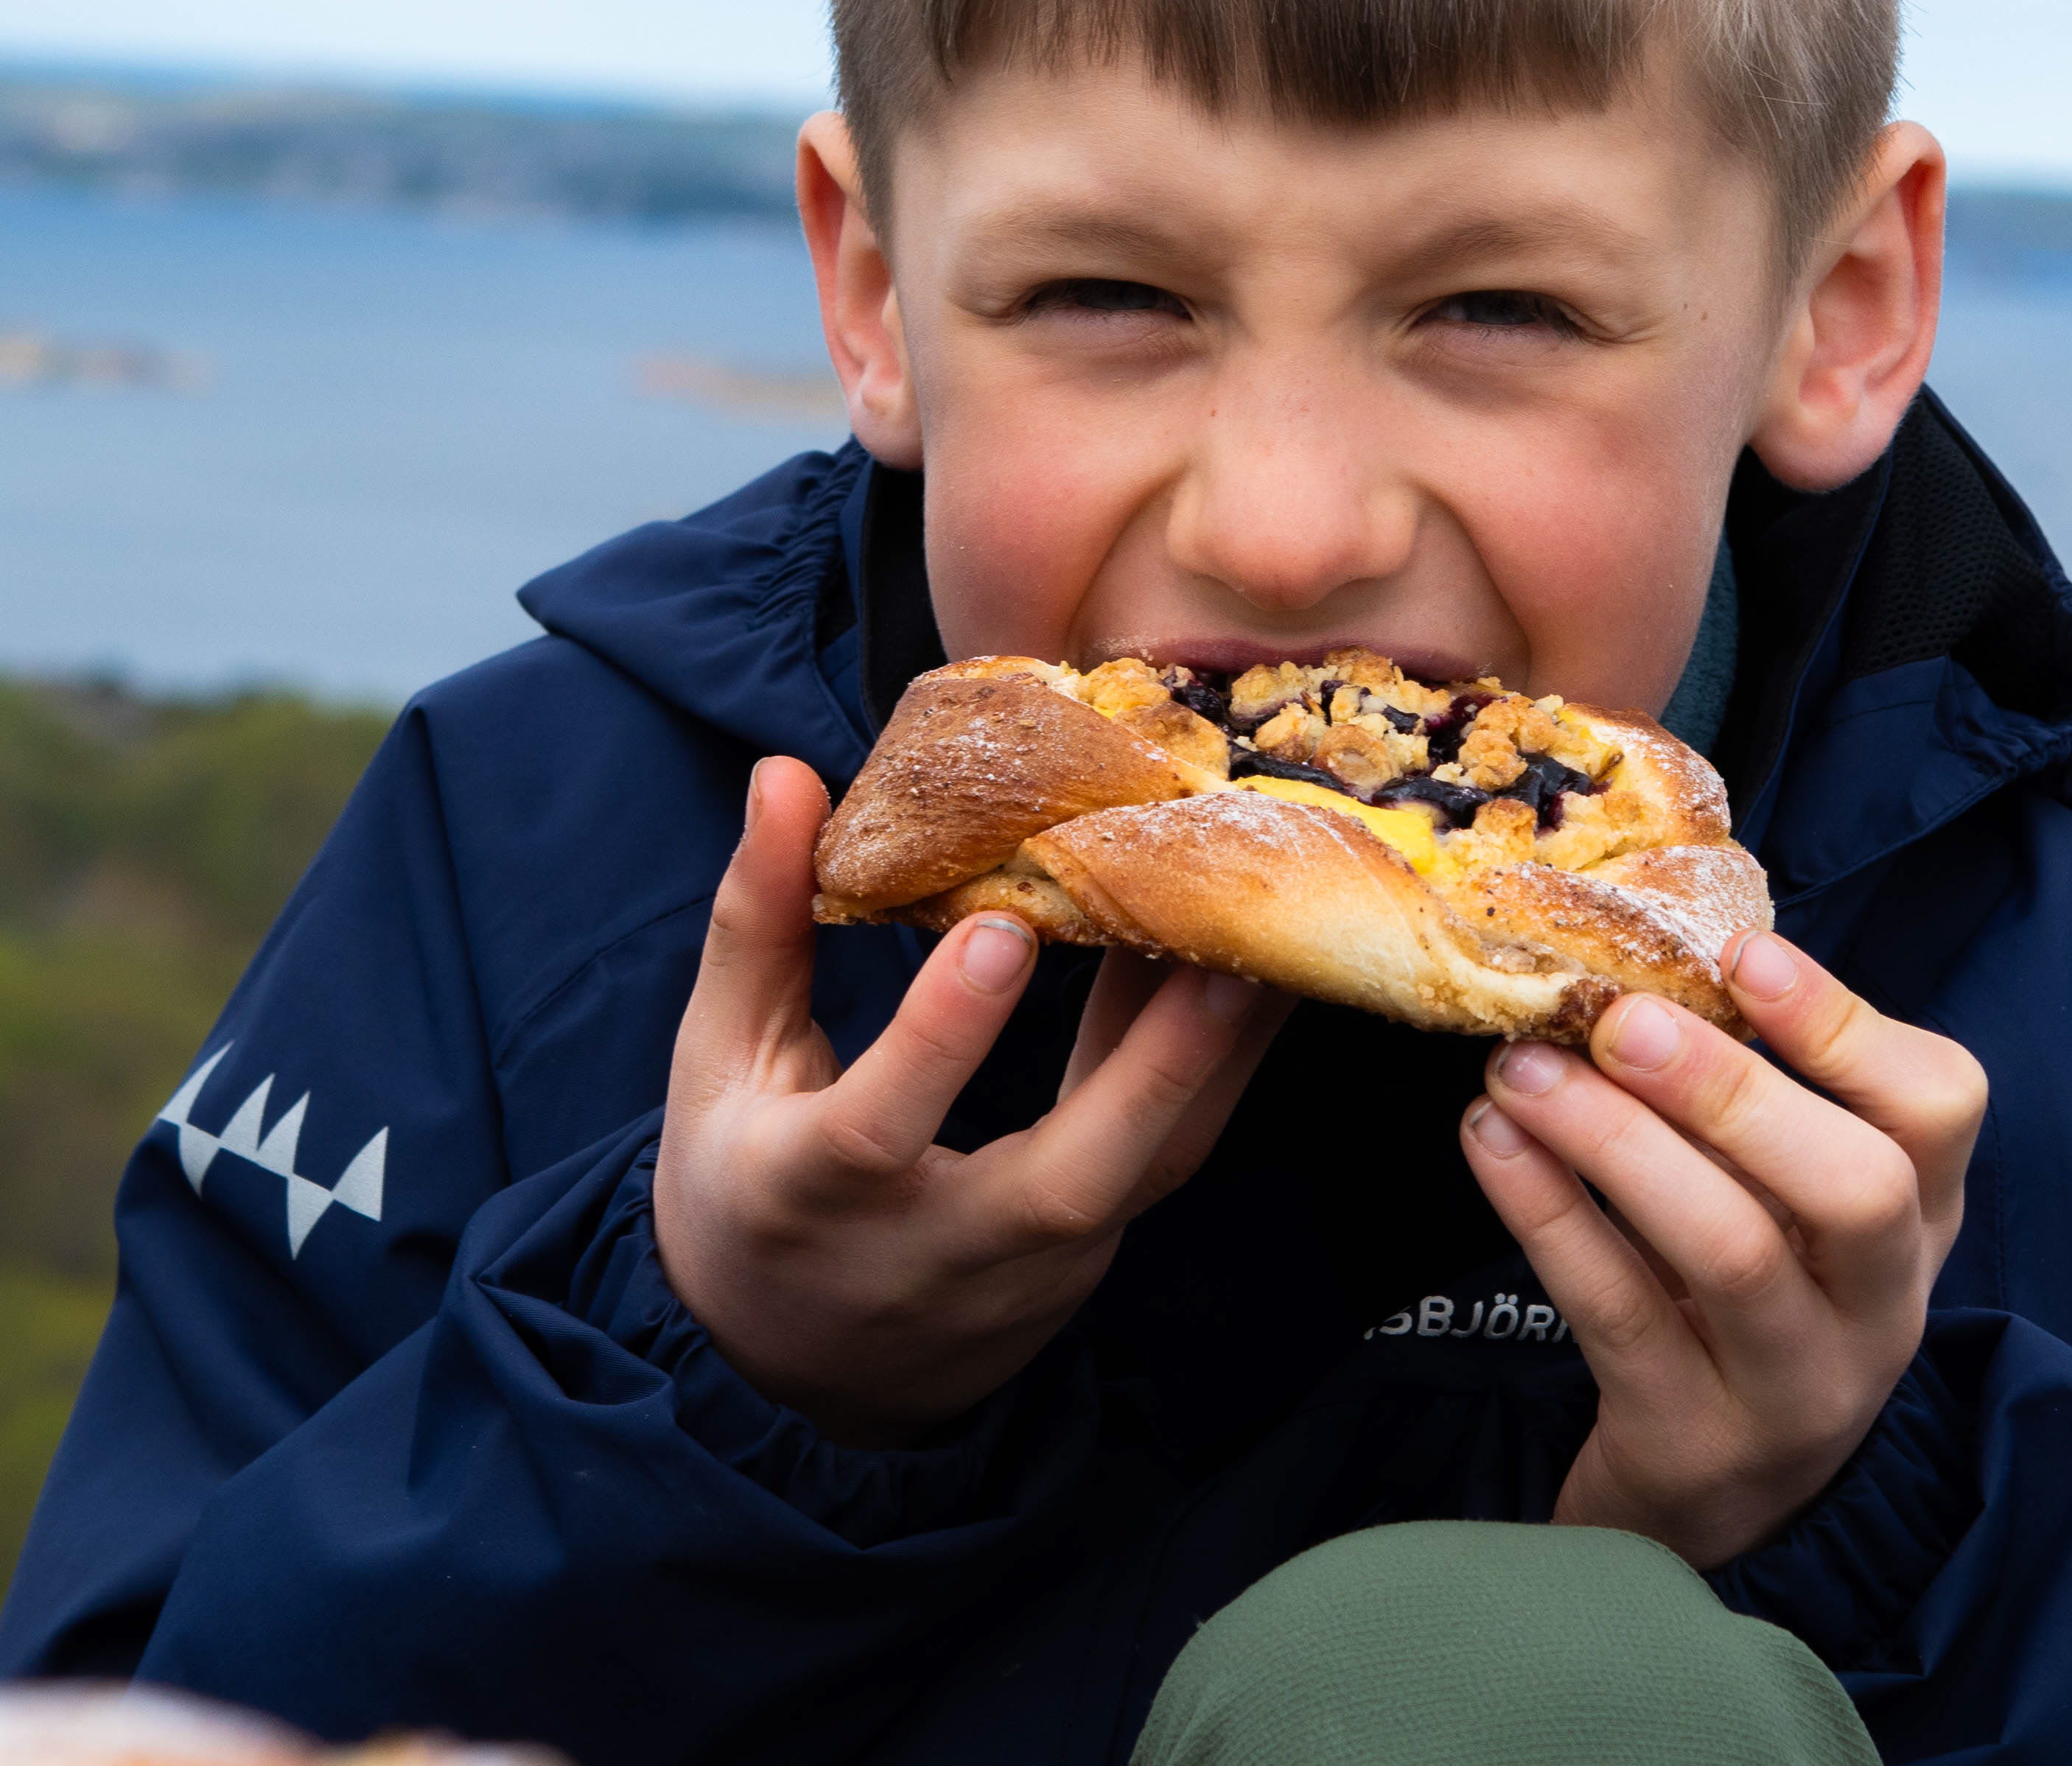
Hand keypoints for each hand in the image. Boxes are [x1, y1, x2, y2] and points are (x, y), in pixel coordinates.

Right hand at [655, 757, 1290, 1442]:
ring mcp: (1027, 1271)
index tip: (1001, 925)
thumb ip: (756, 921)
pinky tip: (1248, 965)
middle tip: (1226, 946)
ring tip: (1276, 931)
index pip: (879, 1125)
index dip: (943, 1033)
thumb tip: (783, 774)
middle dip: (1155, 1067)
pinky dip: (1210, 1064)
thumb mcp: (721, 1063)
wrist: (788, 1372)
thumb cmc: (746, 1183)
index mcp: (808, 1196)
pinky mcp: (1090, 1260)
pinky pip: (1164, 1159)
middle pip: (1064, 1183)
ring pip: (1148, 1172)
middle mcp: (931, 1250)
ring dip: (1220, 1053)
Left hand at [1459, 929, 1985, 1567]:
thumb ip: (1755, 1090)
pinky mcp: (1694, 1440)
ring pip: (1729, 1253)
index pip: (1939, 1107)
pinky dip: (1548, 1215)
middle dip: (1733, 1089)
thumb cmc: (1752, 1290)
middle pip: (1853, 1189)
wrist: (1713, 1494)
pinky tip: (1492, 1140)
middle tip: (1619, 1019)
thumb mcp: (1788, 1196)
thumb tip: (1651, 950)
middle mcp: (1880, 1304)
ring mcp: (1796, 1387)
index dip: (1845, 1024)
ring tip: (1520, 1069)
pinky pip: (1619, 1314)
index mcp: (1917, 1215)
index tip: (1742, 954)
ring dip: (1614, 1140)